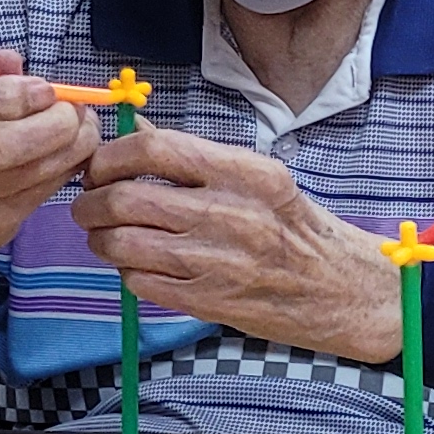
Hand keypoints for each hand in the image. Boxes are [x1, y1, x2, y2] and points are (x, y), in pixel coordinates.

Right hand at [0, 54, 98, 282]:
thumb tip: (11, 60)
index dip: (0, 95)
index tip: (43, 88)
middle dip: (49, 124)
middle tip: (74, 110)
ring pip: (20, 174)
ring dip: (68, 147)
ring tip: (83, 127)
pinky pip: (34, 195)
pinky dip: (64, 170)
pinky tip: (73, 153)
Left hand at [72, 126, 404, 362]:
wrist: (345, 292)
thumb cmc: (299, 232)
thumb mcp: (261, 180)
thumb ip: (197, 159)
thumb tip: (139, 131)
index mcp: (246, 173)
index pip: (155, 149)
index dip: (111, 156)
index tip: (101, 166)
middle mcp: (231, 213)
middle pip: (126, 197)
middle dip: (91, 202)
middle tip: (89, 206)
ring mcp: (218, 261)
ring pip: (122, 243)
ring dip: (102, 240)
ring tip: (108, 238)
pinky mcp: (208, 301)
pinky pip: (139, 282)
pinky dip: (128, 273)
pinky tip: (142, 268)